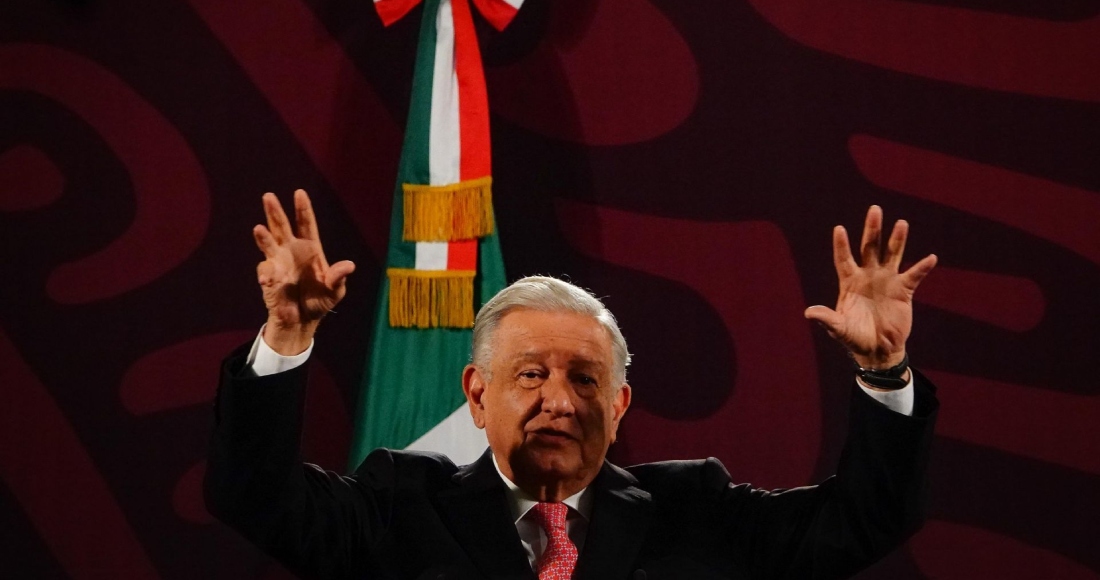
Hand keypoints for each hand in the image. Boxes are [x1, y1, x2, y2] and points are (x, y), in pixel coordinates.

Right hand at [254, 190, 354, 354]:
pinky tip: (269, 281)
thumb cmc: (320, 301)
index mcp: (311, 249)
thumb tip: (349, 266)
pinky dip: (266, 275)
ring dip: (263, 236)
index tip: (299, 193)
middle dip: (275, 212)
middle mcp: (292, 251)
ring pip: (269, 243)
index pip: (306, 224)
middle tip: (268, 196)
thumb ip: (339, 278)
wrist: (302, 321)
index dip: (303, 209)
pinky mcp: (269, 278)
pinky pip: (265, 272)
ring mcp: (278, 262)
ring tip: (258, 228)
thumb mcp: (335, 291)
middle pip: (282, 227)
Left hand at [804, 205, 936, 368]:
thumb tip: (808, 312)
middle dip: (872, 229)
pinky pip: (914, 275)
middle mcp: (868, 276)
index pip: (844, 259)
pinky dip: (922, 267)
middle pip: (869, 248)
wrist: (878, 350)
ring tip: (901, 223)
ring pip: (892, 254)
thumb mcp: (839, 329)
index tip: (839, 229)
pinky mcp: (903, 290)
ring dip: (897, 239)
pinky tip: (931, 258)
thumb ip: (827, 318)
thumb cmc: (854, 338)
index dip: (841, 245)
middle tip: (875, 210)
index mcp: (849, 282)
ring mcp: (887, 281)